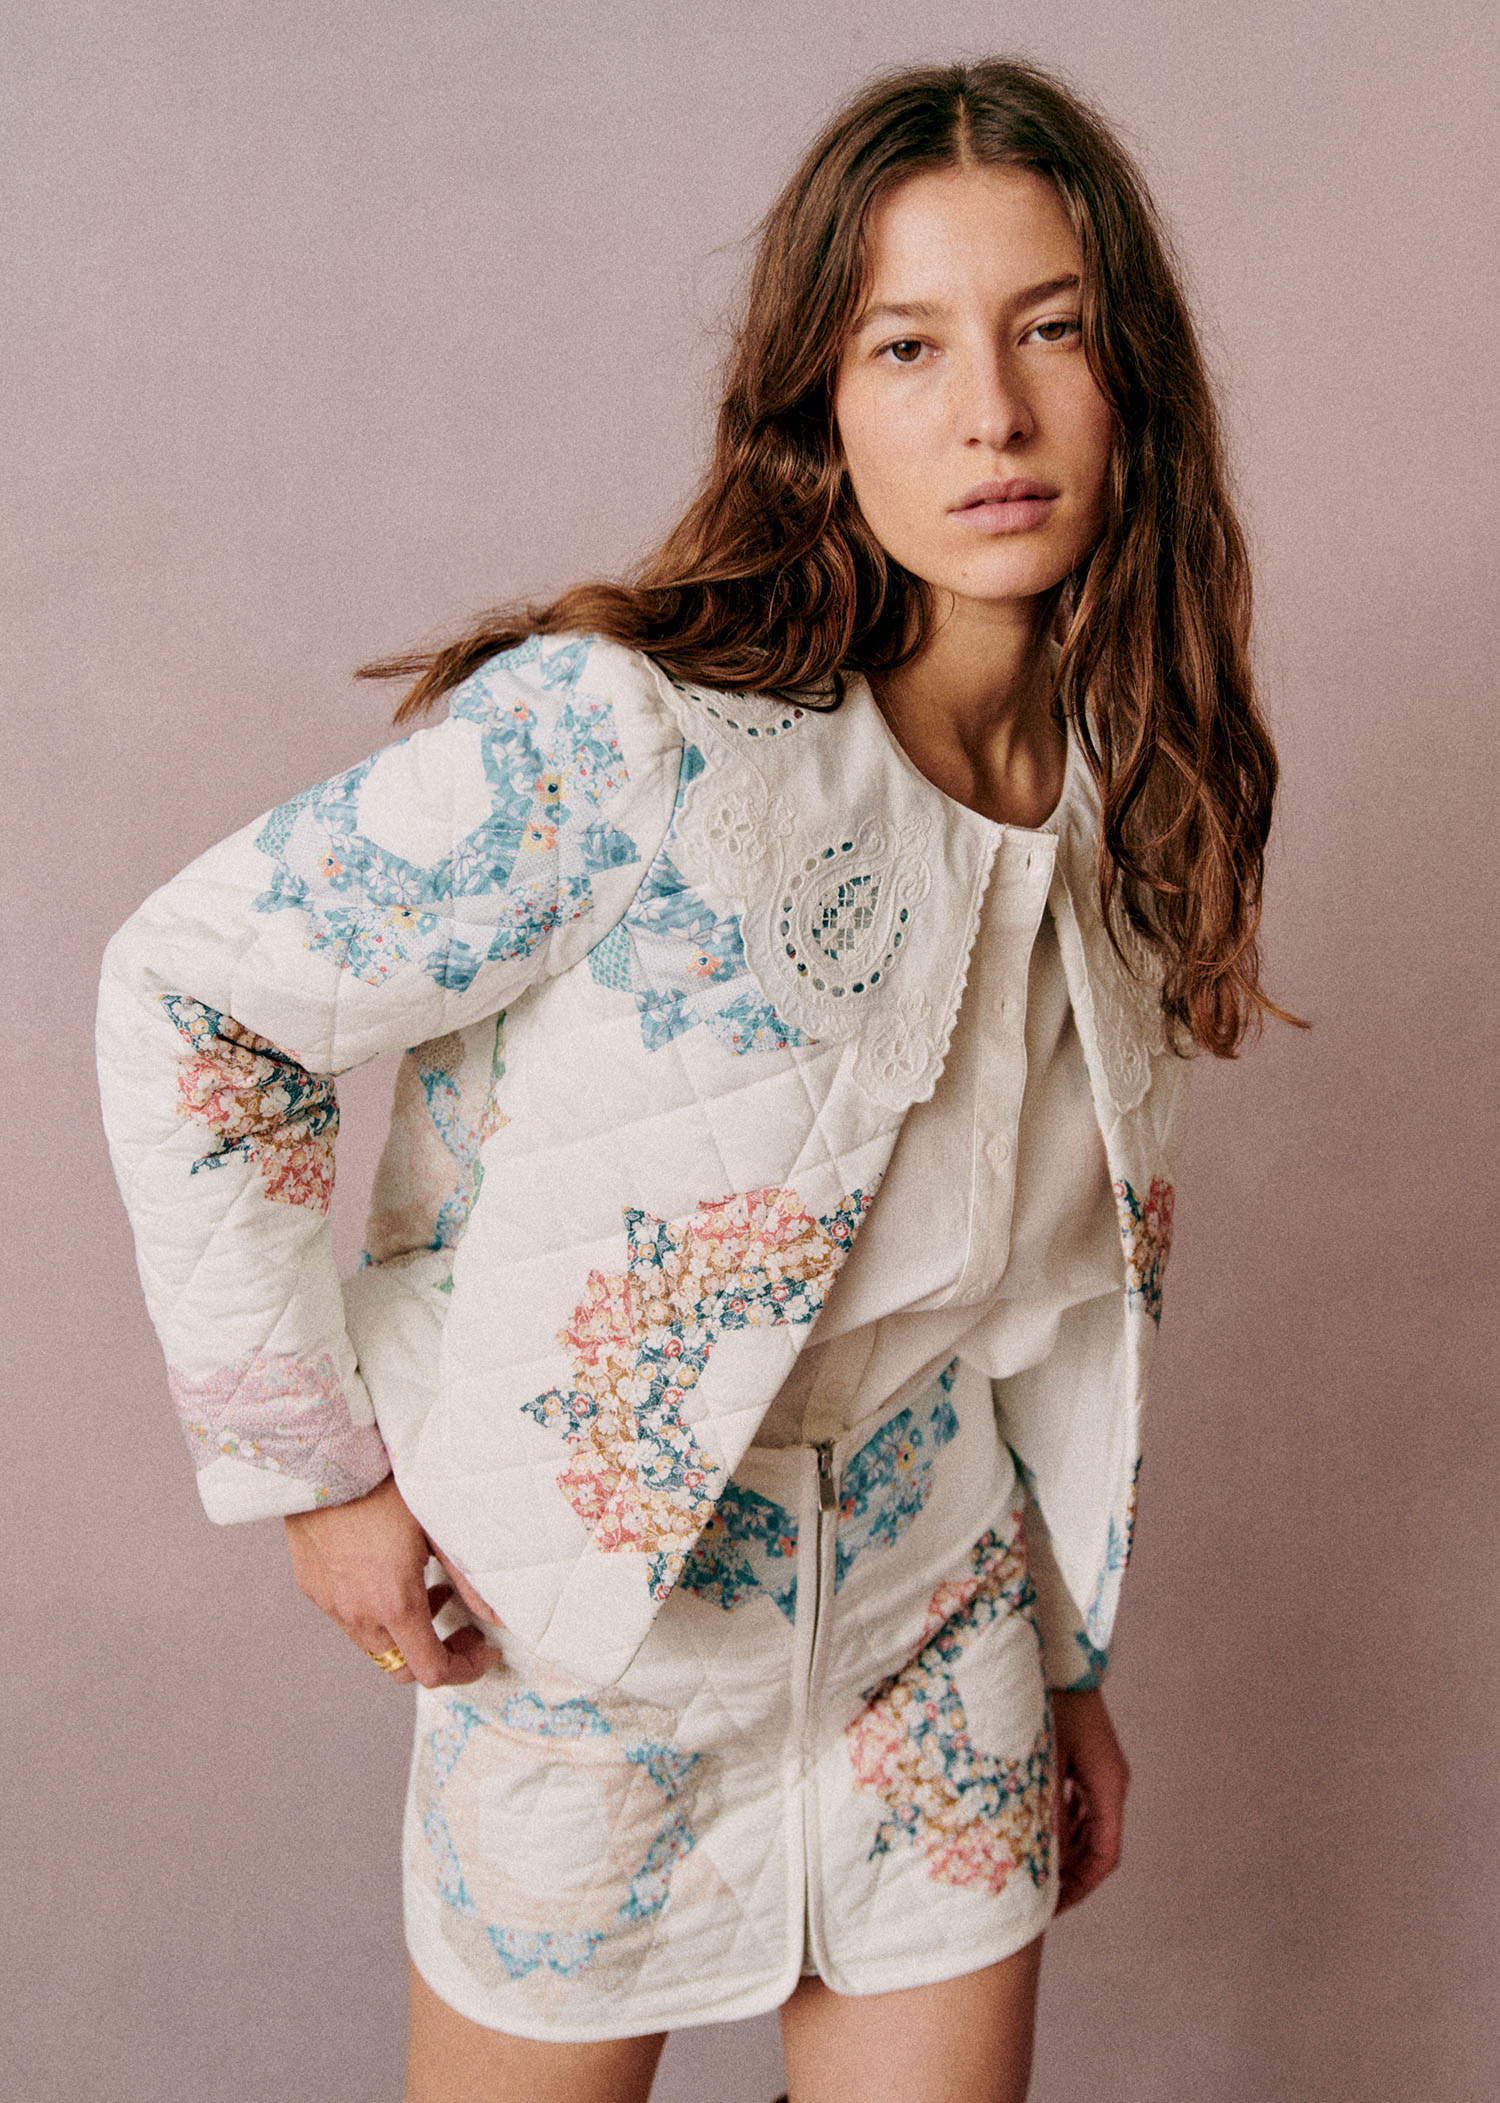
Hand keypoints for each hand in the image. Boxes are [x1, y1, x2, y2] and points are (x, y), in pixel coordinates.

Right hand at [284, 1476, 500, 1688]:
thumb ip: (470, 1578)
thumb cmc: (385, 1484)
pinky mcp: (311, 1587)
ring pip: (374, 1646)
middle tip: (460, 1626)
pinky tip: (389, 1574)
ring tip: (429, 1590)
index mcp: (394, 1602)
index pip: (431, 1671)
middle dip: (437, 1656)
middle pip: (401, 1669)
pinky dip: (376, 1613)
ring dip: (406, 1633)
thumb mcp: (437, 1527)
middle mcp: (357, 1613)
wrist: (324, 1458)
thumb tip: (500, 1615)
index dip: (465, 1669)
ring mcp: (330, 1604)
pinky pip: (348, 1619)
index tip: (483, 1649)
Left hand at [1050, 1686, 1129, 1910]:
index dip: (1081, 1887)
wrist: (1059, 1657)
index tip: (1054, 1907)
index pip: (1104, 1855)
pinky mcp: (1087, 1759)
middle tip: (1037, 1896)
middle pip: (1098, 1844)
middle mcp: (1112, 1782)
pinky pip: (1079, 1803)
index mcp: (1108, 1785)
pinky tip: (1033, 1828)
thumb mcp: (1043, 1761)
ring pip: (1088, 1825)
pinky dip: (1060, 1822)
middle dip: (1070, 1873)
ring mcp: (1101, 1770)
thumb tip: (1041, 1860)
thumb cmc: (1049, 1703)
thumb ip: (1046, 1810)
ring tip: (1030, 1868)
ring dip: (1063, 1848)